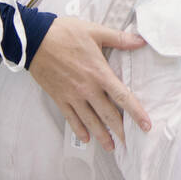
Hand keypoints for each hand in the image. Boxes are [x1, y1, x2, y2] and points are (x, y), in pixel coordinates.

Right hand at [27, 17, 151, 151]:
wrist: (34, 40)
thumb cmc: (65, 33)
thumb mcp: (95, 31)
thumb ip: (119, 38)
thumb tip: (141, 40)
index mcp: (99, 73)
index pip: (123, 97)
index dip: (136, 113)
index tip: (146, 126)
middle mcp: (88, 89)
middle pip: (108, 115)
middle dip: (120, 131)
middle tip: (130, 143)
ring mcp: (72, 96)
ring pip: (90, 121)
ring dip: (102, 136)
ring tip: (111, 147)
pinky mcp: (59, 98)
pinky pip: (71, 118)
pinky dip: (79, 130)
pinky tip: (86, 138)